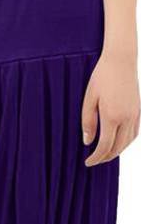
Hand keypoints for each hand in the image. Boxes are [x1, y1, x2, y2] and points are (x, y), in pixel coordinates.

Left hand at [82, 51, 139, 165]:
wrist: (121, 60)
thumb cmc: (101, 77)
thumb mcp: (88, 100)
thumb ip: (88, 122)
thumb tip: (88, 142)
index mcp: (112, 116)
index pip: (105, 146)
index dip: (96, 158)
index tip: (87, 163)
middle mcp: (126, 118)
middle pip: (118, 148)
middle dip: (105, 158)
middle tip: (94, 161)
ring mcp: (135, 115)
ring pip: (127, 142)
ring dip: (116, 151)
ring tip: (104, 154)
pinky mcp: (138, 111)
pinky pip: (134, 133)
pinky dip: (125, 142)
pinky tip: (117, 142)